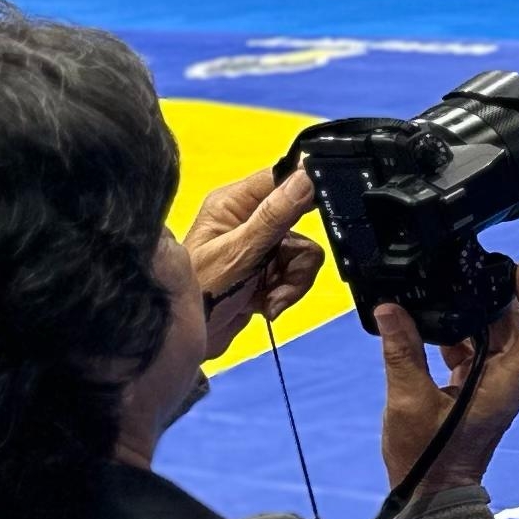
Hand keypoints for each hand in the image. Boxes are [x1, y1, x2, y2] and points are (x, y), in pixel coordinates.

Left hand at [185, 165, 322, 360]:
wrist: (194, 340)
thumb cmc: (202, 294)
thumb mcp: (241, 253)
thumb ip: (275, 216)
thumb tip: (305, 178)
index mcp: (233, 204)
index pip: (279, 179)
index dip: (304, 190)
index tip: (324, 204)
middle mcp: (247, 220)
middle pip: (300, 219)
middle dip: (297, 253)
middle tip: (285, 267)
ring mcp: (259, 246)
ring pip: (303, 251)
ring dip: (294, 279)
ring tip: (272, 298)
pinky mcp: (268, 270)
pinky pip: (297, 272)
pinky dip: (289, 291)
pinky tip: (268, 305)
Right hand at [374, 264, 518, 492]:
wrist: (430, 493)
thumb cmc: (429, 458)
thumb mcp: (409, 401)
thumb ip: (402, 352)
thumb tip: (389, 310)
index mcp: (505, 384)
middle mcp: (505, 382)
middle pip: (515, 329)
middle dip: (497, 298)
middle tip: (473, 270)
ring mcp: (490, 386)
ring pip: (493, 339)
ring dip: (474, 315)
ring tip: (449, 291)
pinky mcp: (472, 390)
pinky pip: (473, 353)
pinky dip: (457, 336)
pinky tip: (433, 324)